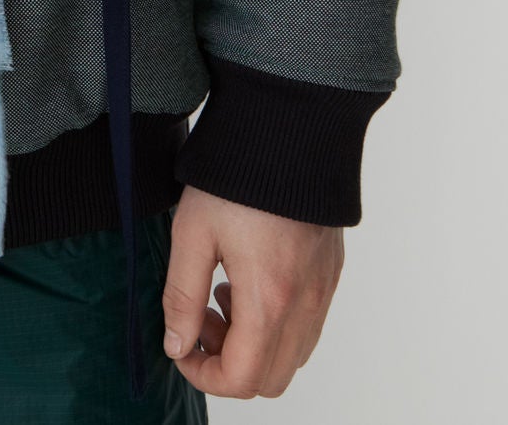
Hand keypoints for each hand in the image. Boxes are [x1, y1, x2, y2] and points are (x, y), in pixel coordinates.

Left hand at [161, 183, 343, 398]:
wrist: (287, 128)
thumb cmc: (235, 176)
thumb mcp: (192, 232)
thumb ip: (182, 297)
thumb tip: (176, 346)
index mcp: (269, 300)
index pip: (242, 379)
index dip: (203, 376)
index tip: (181, 348)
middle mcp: (305, 304)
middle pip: (270, 379)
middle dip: (229, 364)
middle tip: (200, 319)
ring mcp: (324, 290)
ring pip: (292, 355)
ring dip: (254, 345)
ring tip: (221, 293)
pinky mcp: (331, 272)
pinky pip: (308, 325)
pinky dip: (277, 323)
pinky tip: (248, 277)